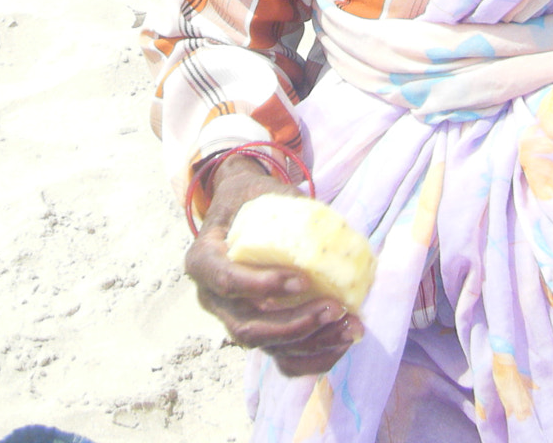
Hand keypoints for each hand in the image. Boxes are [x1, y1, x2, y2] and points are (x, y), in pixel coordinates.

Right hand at [184, 157, 363, 376]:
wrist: (240, 210)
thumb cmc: (251, 199)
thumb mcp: (262, 192)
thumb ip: (291, 208)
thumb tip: (336, 232)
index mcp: (203, 259)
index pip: (227, 281)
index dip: (263, 285)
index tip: (304, 280)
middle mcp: (212, 298)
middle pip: (248, 327)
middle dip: (295, 323)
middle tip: (334, 307)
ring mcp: (233, 320)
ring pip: (267, 347)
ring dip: (311, 342)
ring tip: (349, 325)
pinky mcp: (258, 333)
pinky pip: (282, 359)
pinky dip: (314, 357)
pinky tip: (342, 340)